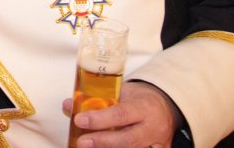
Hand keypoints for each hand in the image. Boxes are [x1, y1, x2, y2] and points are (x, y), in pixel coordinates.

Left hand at [65, 81, 179, 147]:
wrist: (165, 106)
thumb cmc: (139, 98)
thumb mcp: (120, 91)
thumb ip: (96, 99)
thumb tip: (68, 105)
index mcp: (143, 106)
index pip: (120, 114)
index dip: (99, 119)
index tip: (79, 120)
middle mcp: (152, 127)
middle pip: (127, 139)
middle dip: (102, 141)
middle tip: (82, 142)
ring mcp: (157, 143)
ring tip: (89, 147)